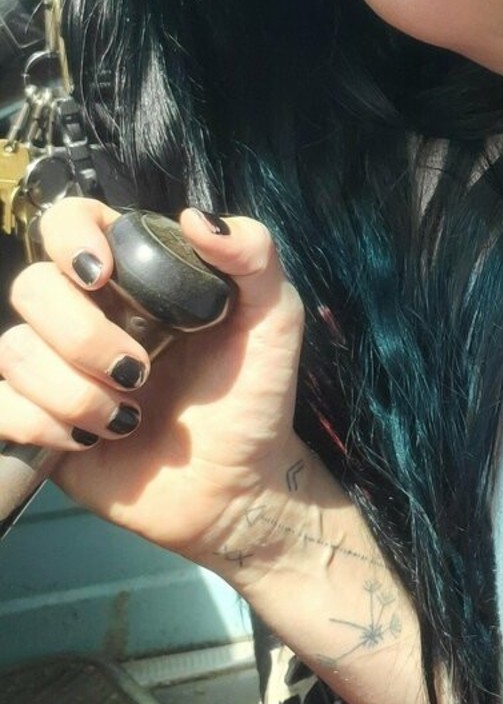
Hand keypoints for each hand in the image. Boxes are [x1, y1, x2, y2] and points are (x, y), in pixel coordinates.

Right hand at [0, 199, 306, 561]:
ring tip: (127, 418)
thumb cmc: (255, 396)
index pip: (70, 221)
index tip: (101, 272)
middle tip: (140, 370)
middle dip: (81, 334)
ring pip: (13, 350)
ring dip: (72, 390)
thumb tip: (197, 218)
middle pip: (30, 287)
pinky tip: (89, 438)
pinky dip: (40, 423)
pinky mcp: (37, 421)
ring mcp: (56, 367)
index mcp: (135, 275)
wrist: (238, 485)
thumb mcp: (275, 319)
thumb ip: (255, 257)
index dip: (70, 234)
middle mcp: (86, 312)